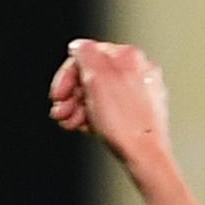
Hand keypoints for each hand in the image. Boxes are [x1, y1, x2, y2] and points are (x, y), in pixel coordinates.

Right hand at [48, 38, 169, 167]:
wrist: (147, 157)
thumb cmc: (126, 123)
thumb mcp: (96, 79)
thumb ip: (84, 53)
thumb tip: (79, 47)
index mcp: (128, 56)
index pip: (87, 55)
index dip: (67, 75)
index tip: (58, 94)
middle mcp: (138, 71)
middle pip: (93, 76)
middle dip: (72, 95)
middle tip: (62, 112)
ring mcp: (142, 93)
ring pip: (100, 94)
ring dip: (79, 108)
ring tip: (71, 123)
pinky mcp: (142, 114)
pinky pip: (111, 110)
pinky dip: (96, 117)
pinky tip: (88, 128)